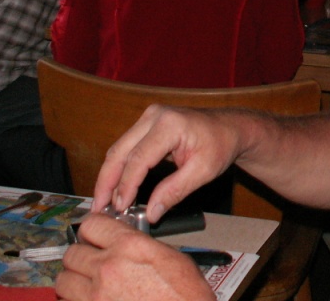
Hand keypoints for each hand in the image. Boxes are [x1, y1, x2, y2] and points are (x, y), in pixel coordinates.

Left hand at [56, 215, 212, 300]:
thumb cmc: (185, 296)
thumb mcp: (171, 257)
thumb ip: (141, 245)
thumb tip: (127, 244)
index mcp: (129, 247)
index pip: (91, 225)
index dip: (92, 230)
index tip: (93, 236)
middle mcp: (107, 268)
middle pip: (72, 253)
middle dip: (80, 256)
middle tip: (89, 261)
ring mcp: (96, 296)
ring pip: (63, 281)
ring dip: (72, 281)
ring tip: (85, 285)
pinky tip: (90, 300)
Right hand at [91, 104, 242, 222]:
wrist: (230, 128)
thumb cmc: (221, 145)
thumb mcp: (203, 172)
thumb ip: (174, 191)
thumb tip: (151, 213)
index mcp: (170, 124)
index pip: (138, 159)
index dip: (126, 186)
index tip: (121, 208)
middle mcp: (154, 116)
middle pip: (120, 152)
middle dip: (106, 183)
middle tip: (99, 209)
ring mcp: (148, 117)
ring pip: (119, 150)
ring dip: (109, 177)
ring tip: (104, 204)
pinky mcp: (147, 124)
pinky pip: (126, 148)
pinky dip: (118, 169)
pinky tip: (114, 189)